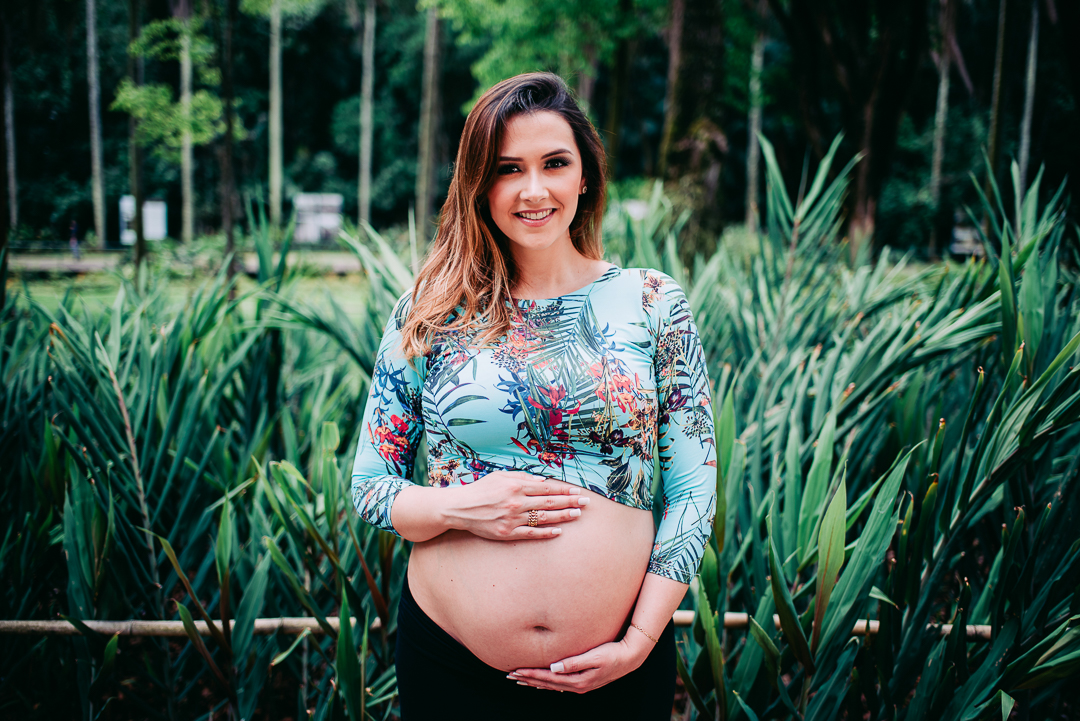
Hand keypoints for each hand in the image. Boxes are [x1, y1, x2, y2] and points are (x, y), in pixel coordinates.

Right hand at [445, 471, 589, 540]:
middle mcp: (517, 502)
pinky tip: (559, 532)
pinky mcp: (508, 533)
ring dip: (563, 516)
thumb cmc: (480, 490)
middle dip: (570, 501)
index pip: (546, 487)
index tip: (577, 490)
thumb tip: (543, 481)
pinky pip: (532, 534)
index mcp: (516, 486)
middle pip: (550, 502)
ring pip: (544, 518)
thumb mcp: (500, 476)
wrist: (460, 508)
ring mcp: (513, 519)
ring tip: (578, 515)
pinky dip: (546, 533)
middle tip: (586, 502)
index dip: (564, 489)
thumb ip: (522, 477)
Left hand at [507, 632, 652, 692]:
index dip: (531, 674)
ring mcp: (580, 684)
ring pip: (552, 685)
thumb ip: (574, 662)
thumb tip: (554, 667)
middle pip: (547, 683)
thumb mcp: (595, 656)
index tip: (516, 671)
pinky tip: (543, 682)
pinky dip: (548, 683)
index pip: (548, 677)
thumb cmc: (613, 653)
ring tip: (521, 679)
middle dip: (528, 679)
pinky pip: (560, 684)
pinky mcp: (583, 680)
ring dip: (535, 682)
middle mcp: (577, 685)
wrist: (630, 657)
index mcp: (577, 680)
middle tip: (510, 676)